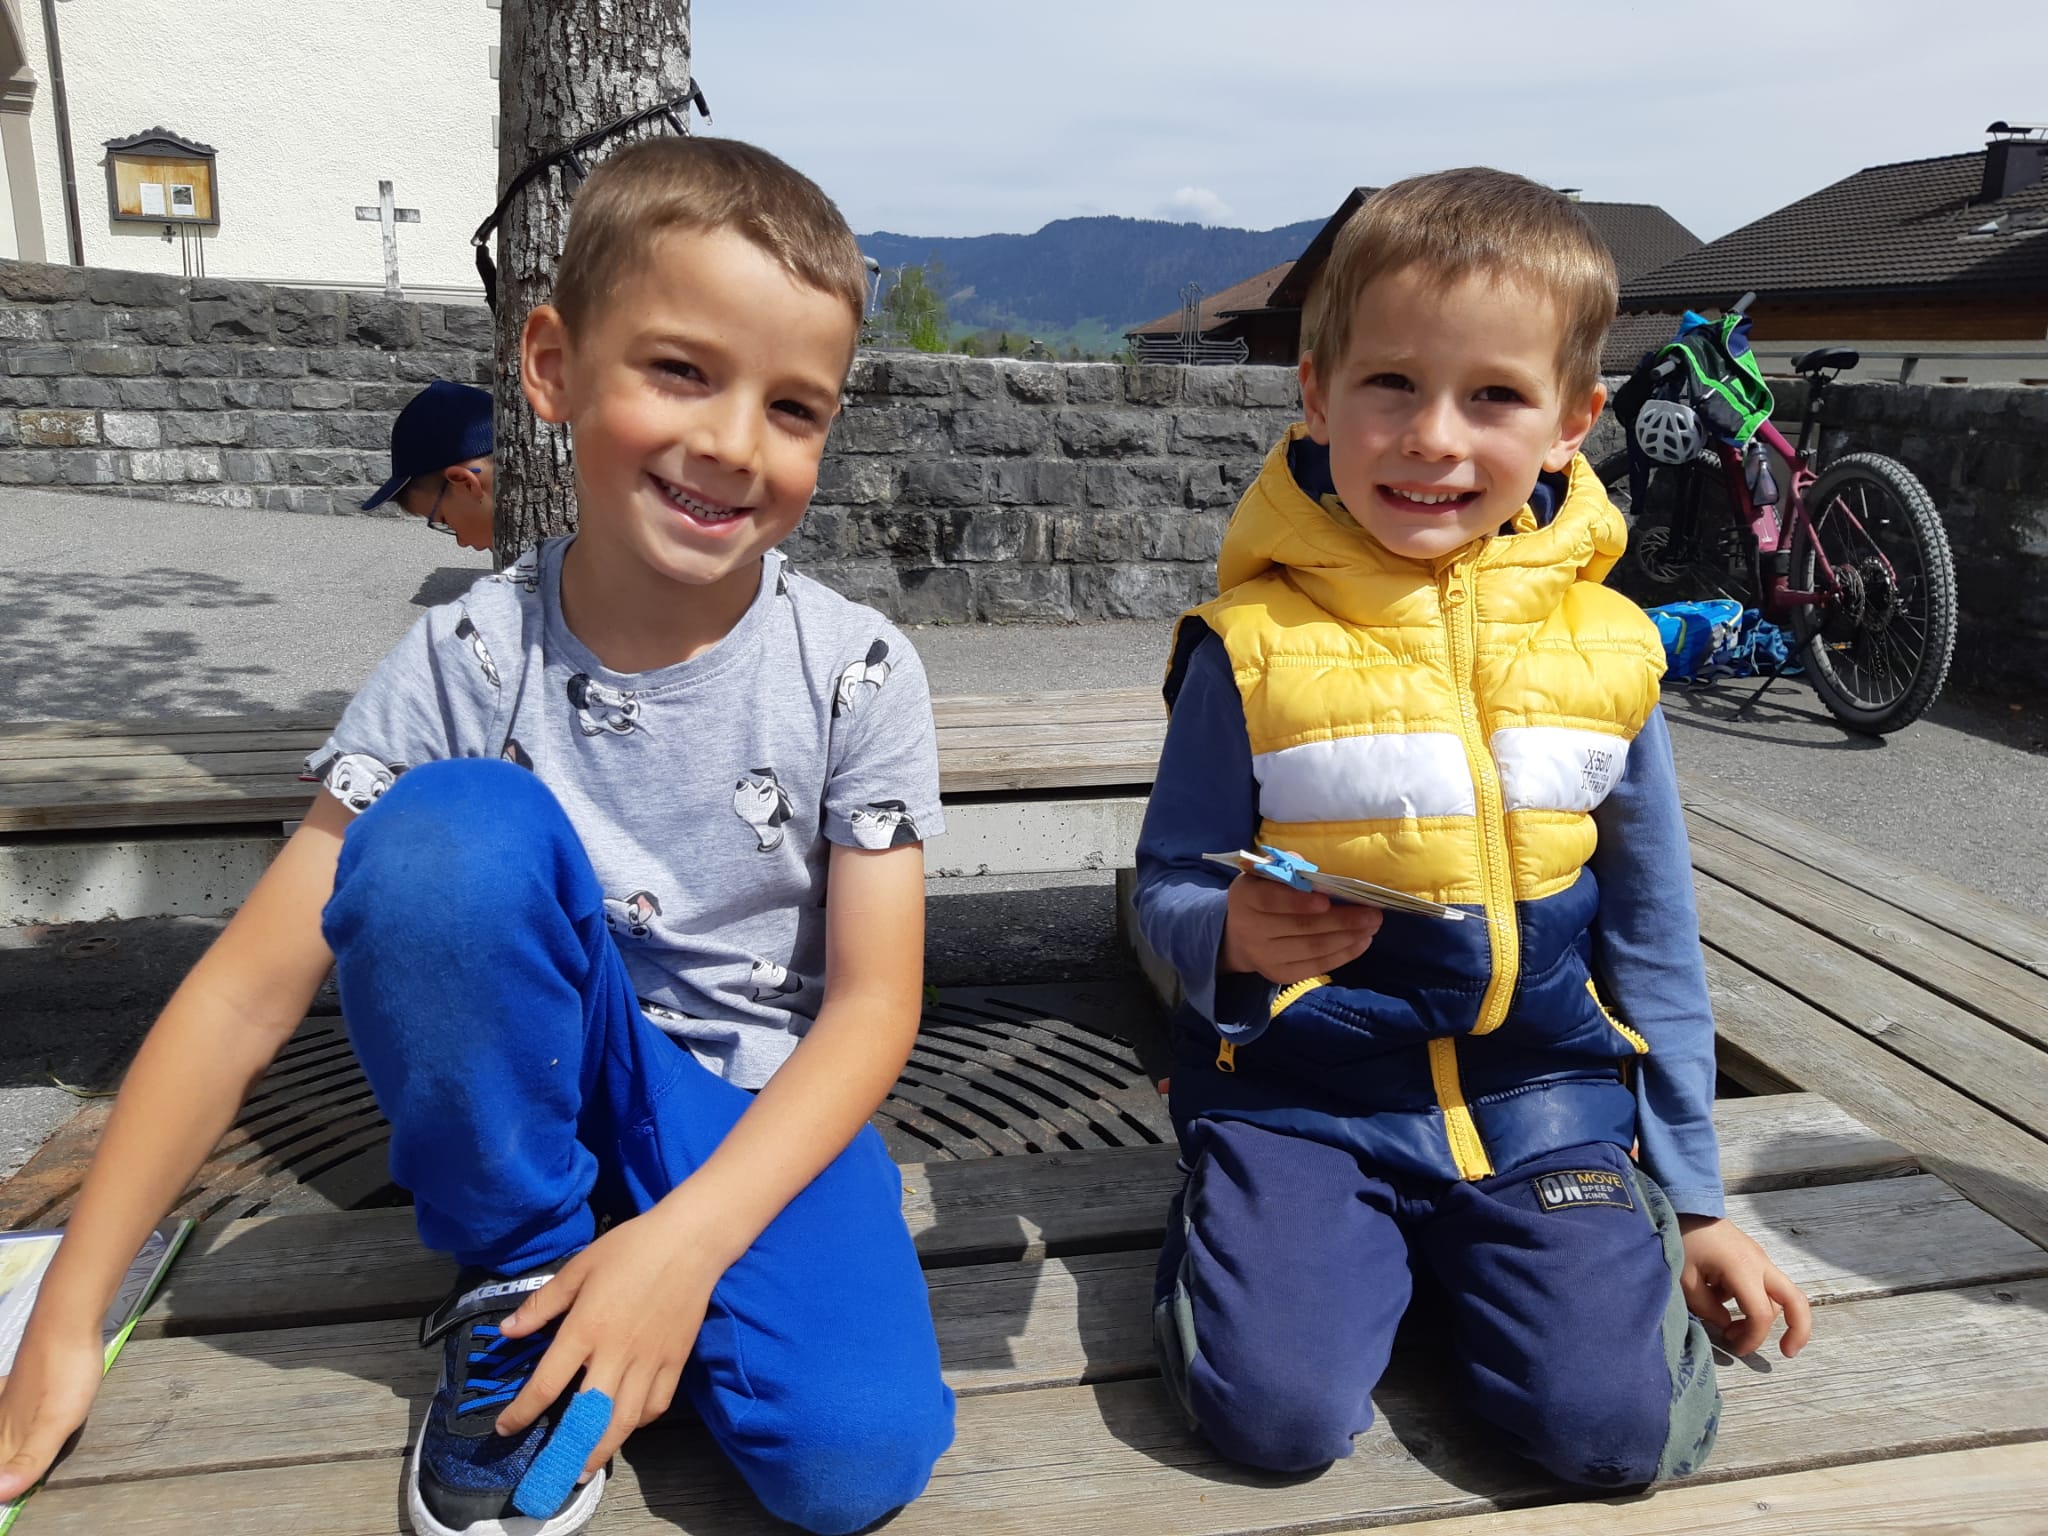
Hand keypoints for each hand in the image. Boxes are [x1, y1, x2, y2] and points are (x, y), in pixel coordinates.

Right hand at [0, 1320, 107, 1501]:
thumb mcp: (55, 1424)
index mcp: (6, 1437)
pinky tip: (15, 1423)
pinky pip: (6, 1413)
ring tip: (13, 1463)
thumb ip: (28, 1462)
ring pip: (1, 1433)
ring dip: (8, 1452)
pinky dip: (8, 1427)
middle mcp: (1, 1420)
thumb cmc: (64, 1373)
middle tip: (12, 1483)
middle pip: (0, 1452)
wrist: (67, 1321)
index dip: (5, 1483)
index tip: (9, 1494)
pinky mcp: (22, 1384)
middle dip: (7, 1466)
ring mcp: (9, 1400)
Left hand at [494, 1204, 734, 1482]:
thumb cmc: (630, 1248)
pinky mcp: (676, 1360)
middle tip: (552, 1472)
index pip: (547, 1385)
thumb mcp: (578, 1268)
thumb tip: (507, 1331)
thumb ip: (543, 1304)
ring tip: (588, 1465)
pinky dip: (640, 1420)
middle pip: (589, 1417)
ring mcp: (650, 1360)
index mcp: (586, 1329)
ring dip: (603, 1448)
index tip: (505, 1429)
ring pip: (625, 1420)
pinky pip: (657, 1403)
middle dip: (567, 1450)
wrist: (690, 1241)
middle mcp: (616, 1353)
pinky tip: (628, 1423)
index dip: (522, 1413)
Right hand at [1220, 873, 1382, 985]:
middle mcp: (1250, 930)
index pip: (1271, 901)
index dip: (1299, 901)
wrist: (1239, 936)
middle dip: (1341, 920)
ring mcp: (1265, 957)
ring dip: (1348, 937)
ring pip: (1313, 948)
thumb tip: (1307, 868)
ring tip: (1372, 925)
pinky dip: (1343, 955)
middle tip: (1372, 912)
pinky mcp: (1280, 975)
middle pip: (1301, 927)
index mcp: (1245, 898)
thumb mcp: (1264, 874)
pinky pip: (1316, 966)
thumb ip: (1284, 867)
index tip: (1327, 900)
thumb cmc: (1261, 896)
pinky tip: (1362, 942)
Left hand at [1677, 1215, 1811, 1358]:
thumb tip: (1727, 1325)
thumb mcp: (1686, 1280)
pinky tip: (1723, 1303)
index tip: (1735, 1348)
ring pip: (1779, 1296)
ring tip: (1732, 1331)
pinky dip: (1753, 1301)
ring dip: (1763, 1318)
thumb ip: (1708, 1309)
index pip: (1761, 1314)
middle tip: (1788, 1352)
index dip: (1753, 1338)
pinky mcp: (1753, 1256)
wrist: (1683, 1203)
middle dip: (1799, 1330)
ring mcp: (1760, 1258)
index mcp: (1744, 1268)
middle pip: (1796, 1300)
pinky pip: (1763, 1285)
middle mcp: (1760, 1263)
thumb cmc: (1682, 1239)